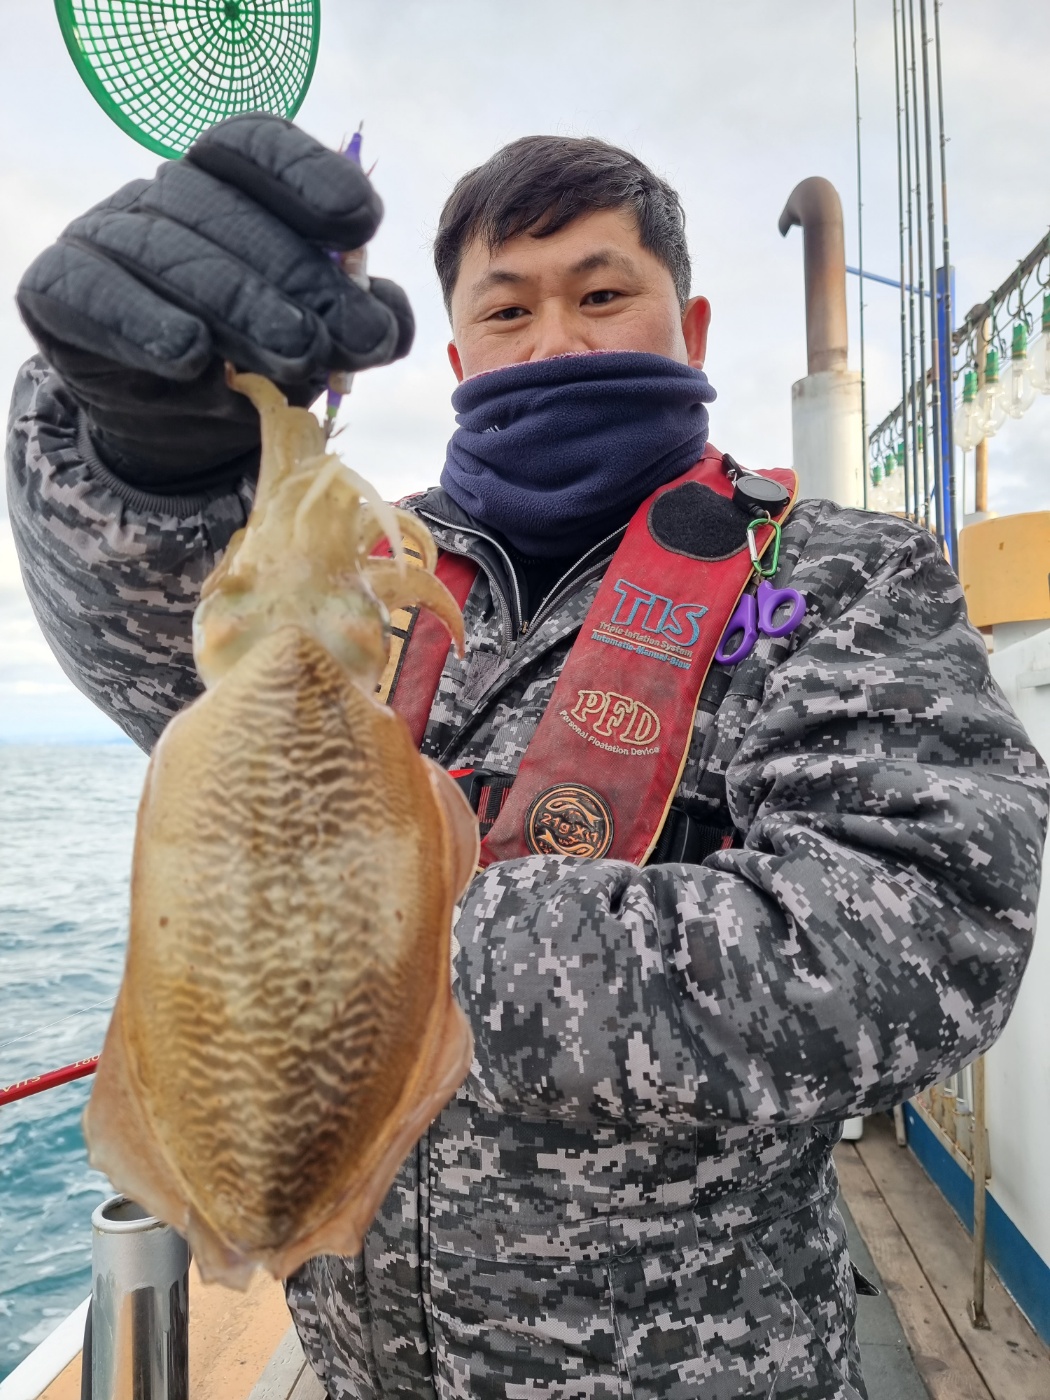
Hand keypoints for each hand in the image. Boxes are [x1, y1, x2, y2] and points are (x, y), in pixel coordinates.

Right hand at [16, 114, 414, 488]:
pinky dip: (145, 323)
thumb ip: (359, 323)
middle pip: (227, 212)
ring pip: (170, 253)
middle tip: (352, 337)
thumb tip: (390, 317)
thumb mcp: (318, 344)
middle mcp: (166, 196)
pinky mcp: (58, 286)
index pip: (258, 148)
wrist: (176, 430)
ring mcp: (107, 235)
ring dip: (239, 304)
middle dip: (298, 276)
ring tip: (297, 356)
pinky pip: (96, 294)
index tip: (363, 220)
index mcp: (229, 184)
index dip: (309, 175)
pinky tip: (189, 354)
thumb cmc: (255, 365)